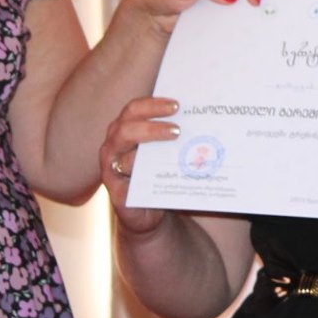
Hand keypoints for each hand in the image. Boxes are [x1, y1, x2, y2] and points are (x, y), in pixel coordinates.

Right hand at [99, 96, 181, 233]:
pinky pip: (123, 177)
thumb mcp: (167, 152)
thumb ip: (177, 136)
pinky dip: (139, 170)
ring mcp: (111, 166)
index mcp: (126, 129)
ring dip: (146, 141)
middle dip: (151, 123)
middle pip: (125, 126)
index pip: (134, 109)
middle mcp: (114, 144)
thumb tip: (206, 120)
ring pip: (120, 148)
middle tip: (177, 128)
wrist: (150, 212)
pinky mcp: (114, 189)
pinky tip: (159, 170)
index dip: (153, 104)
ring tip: (172, 140)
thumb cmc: (158, 174)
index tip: (177, 105)